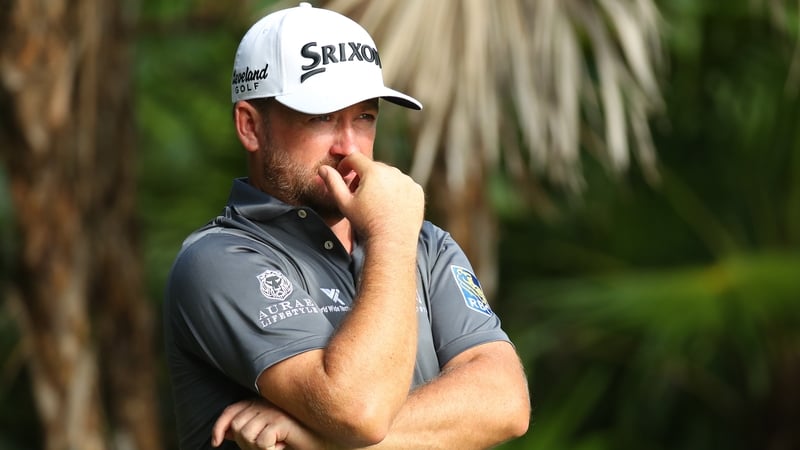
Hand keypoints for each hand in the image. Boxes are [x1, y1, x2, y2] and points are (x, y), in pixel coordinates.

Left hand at [211, 398, 326, 449]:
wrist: (321, 441)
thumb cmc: (294, 439)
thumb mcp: (266, 435)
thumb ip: (248, 430)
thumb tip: (225, 435)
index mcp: (260, 404)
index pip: (232, 411)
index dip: (220, 427)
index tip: (216, 443)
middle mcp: (266, 404)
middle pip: (238, 427)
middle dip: (245, 445)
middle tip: (266, 447)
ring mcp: (273, 411)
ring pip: (246, 434)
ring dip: (257, 449)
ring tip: (275, 446)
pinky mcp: (281, 421)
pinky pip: (262, 441)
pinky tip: (282, 446)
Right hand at [319, 152, 423, 242]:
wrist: (392, 242)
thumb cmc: (366, 223)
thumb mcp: (345, 203)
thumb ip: (333, 183)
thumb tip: (323, 169)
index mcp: (373, 171)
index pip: (355, 158)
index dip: (346, 165)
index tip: (343, 174)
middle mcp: (393, 172)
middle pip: (373, 167)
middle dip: (363, 176)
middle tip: (358, 195)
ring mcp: (407, 181)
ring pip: (389, 175)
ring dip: (381, 183)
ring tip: (376, 203)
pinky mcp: (417, 191)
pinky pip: (404, 185)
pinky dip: (397, 191)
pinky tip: (391, 206)